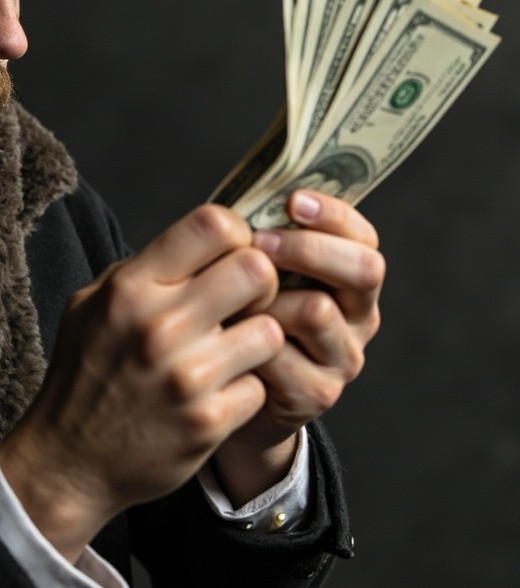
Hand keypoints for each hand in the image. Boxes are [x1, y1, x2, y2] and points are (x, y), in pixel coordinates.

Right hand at [0, 204, 285, 561]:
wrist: (68, 460)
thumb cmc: (84, 373)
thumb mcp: (91, 304)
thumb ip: (143, 269)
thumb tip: (200, 241)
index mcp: (130, 288)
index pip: (212, 224)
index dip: (236, 234)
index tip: (230, 254)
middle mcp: (159, 326)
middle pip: (256, 269)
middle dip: (260, 283)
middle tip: (244, 302)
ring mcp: (187, 376)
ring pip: (270, 330)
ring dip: (257, 340)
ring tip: (231, 351)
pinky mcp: (209, 421)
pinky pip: (261, 385)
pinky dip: (245, 389)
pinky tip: (218, 393)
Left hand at [212, 190, 384, 502]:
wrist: (225, 389)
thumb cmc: (236, 310)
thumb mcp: (250, 269)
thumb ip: (259, 237)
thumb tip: (247, 194)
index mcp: (350, 276)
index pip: (363, 236)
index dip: (333, 214)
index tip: (292, 201)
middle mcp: (359, 315)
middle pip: (363, 270)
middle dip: (308, 249)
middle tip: (260, 244)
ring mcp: (344, 357)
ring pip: (317, 310)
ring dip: (268, 297)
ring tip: (231, 295)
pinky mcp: (317, 393)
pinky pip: (283, 354)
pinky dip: (248, 340)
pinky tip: (224, 337)